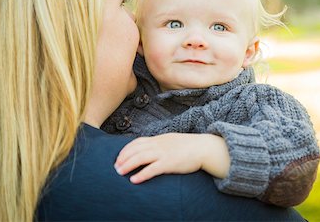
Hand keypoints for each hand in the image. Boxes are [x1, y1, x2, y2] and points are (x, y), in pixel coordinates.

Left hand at [114, 133, 229, 183]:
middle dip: (123, 158)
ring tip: (119, 172)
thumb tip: (151, 151)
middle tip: (115, 167)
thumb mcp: (172, 141)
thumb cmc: (189, 147)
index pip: (137, 142)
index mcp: (159, 139)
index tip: (118, 157)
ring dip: (128, 165)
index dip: (126, 149)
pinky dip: (141, 174)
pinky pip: (152, 169)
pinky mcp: (170, 163)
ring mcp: (164, 153)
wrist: (204, 148)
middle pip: (135, 149)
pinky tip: (134, 180)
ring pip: (140, 157)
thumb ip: (161, 145)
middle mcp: (159, 145)